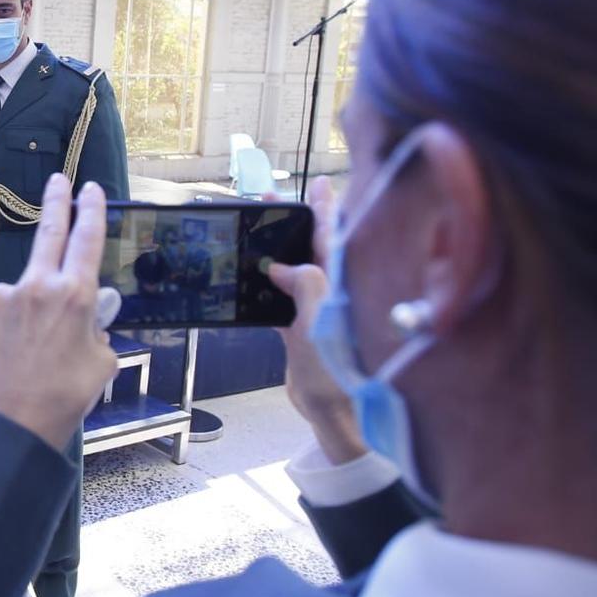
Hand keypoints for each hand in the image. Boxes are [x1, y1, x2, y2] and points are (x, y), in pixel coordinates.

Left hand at [0, 174, 117, 450]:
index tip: (90, 188)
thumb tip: (87, 317)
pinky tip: (12, 350)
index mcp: (74, 295)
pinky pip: (2, 309)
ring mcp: (4, 297)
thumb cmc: (66, 396)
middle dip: (55, 202)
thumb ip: (95, 328)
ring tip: (34, 349)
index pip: (86, 239)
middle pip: (48, 232)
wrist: (13, 423)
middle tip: (57, 180)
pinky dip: (10, 322)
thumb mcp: (102, 361)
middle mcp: (37, 286)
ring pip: (25, 289)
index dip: (90, 210)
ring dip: (31, 306)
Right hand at [265, 175, 366, 464]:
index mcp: (345, 284)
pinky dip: (266, 290)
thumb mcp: (321, 321)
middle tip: (272, 201)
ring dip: (276, 254)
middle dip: (294, 223)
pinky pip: (281, 301)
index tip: (318, 184)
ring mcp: (318, 311)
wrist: (333, 413)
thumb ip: (307, 284)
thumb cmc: (340, 372)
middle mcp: (334, 292)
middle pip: (312, 249)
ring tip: (258, 233)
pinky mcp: (302, 330)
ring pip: (295, 272)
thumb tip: (282, 267)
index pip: (335, 237)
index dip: (325, 209)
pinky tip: (251, 281)